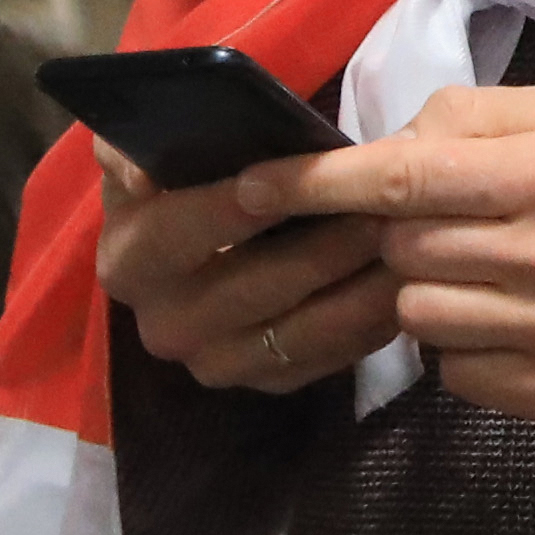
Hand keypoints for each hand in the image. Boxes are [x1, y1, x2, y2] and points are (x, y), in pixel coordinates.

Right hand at [100, 140, 398, 396]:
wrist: (197, 246)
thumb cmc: (179, 182)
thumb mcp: (141, 152)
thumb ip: (130, 149)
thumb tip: (139, 171)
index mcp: (129, 264)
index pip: (180, 234)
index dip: (233, 207)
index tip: (292, 175)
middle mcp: (165, 326)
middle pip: (255, 287)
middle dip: (323, 244)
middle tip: (380, 206)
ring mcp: (216, 364)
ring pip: (300, 331)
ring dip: (358, 286)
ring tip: (405, 240)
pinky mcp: (264, 384)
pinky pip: (326, 360)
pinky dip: (366, 324)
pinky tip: (399, 284)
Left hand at [218, 84, 534, 430]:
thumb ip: (478, 115)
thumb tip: (393, 141)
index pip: (404, 177)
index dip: (319, 182)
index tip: (253, 183)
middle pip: (401, 247)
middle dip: (396, 232)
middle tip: (443, 222)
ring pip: (418, 314)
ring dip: (427, 291)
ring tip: (482, 273)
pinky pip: (456, 371)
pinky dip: (464, 347)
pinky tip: (509, 322)